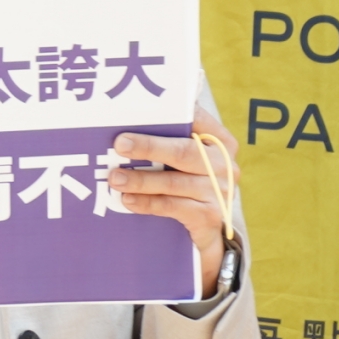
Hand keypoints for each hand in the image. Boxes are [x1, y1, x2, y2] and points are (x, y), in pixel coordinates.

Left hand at [106, 104, 238, 296]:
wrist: (204, 226)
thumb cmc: (183, 179)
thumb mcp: (178, 158)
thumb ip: (162, 139)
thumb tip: (121, 129)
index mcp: (218, 140)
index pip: (195, 119)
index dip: (170, 114)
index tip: (138, 112)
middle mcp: (223, 164)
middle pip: (184, 152)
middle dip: (149, 147)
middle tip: (119, 145)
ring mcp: (220, 191)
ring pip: (175, 182)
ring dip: (141, 180)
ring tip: (114, 178)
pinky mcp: (210, 215)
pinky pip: (173, 206)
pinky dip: (148, 202)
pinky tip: (127, 200)